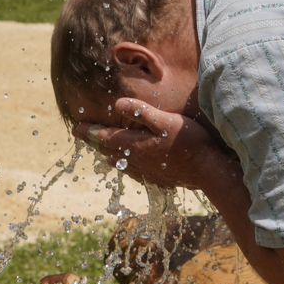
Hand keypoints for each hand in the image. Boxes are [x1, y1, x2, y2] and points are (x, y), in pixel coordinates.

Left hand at [71, 97, 226, 189]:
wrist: (208, 171)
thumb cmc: (189, 142)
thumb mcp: (166, 121)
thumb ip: (141, 112)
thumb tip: (117, 104)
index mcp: (135, 145)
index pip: (105, 137)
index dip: (89, 132)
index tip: (75, 128)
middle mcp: (136, 161)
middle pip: (109, 151)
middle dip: (95, 142)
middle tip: (83, 135)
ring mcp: (146, 173)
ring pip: (120, 163)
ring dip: (108, 153)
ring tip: (103, 148)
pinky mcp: (157, 180)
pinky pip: (133, 172)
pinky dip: (125, 165)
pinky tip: (128, 165)